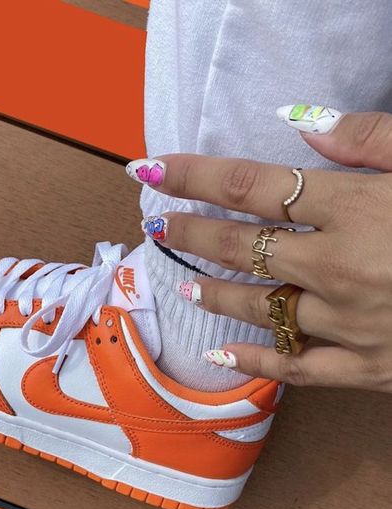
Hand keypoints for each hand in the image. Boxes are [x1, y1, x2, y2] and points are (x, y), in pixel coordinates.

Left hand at [128, 112, 391, 391]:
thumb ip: (371, 139)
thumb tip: (300, 125)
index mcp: (357, 208)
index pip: (250, 185)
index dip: (194, 175)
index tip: (153, 170)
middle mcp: (340, 267)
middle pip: (242, 246)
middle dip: (191, 232)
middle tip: (158, 225)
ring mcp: (350, 324)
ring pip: (260, 308)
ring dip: (214, 294)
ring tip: (185, 283)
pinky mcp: (367, 369)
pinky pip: (299, 371)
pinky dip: (259, 365)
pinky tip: (226, 357)